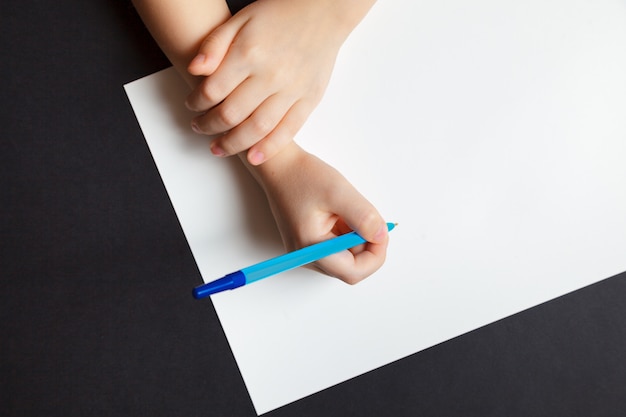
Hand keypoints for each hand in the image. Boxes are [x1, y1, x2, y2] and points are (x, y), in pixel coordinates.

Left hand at [185, 0, 357, 164]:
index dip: (196, 103)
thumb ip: (215, 44)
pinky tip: (254, 157)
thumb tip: (194, 70)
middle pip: (231, 114)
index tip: (191, 105)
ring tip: (219, 148)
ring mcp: (292, 90)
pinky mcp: (309, 99)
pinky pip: (288, 130)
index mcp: (249, 53)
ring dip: (234, 143)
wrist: (323, 11)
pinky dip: (269, 148)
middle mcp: (270, 75)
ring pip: (257, 128)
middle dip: (209, 126)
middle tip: (199, 128)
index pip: (212, 90)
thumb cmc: (280, 14)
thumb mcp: (241, 19)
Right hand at [248, 142, 389, 283]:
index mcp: (310, 247)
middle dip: (367, 246)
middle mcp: (305, 256)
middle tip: (370, 219)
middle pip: (350, 268)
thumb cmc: (302, 176)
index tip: (382, 232)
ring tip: (348, 212)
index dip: (375, 256)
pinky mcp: (308, 244)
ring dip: (357, 239)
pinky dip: (348, 234)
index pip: (352, 272)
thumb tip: (381, 236)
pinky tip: (341, 214)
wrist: (279, 166)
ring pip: (346, 258)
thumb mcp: (339, 192)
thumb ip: (363, 217)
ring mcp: (306, 252)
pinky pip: (337, 249)